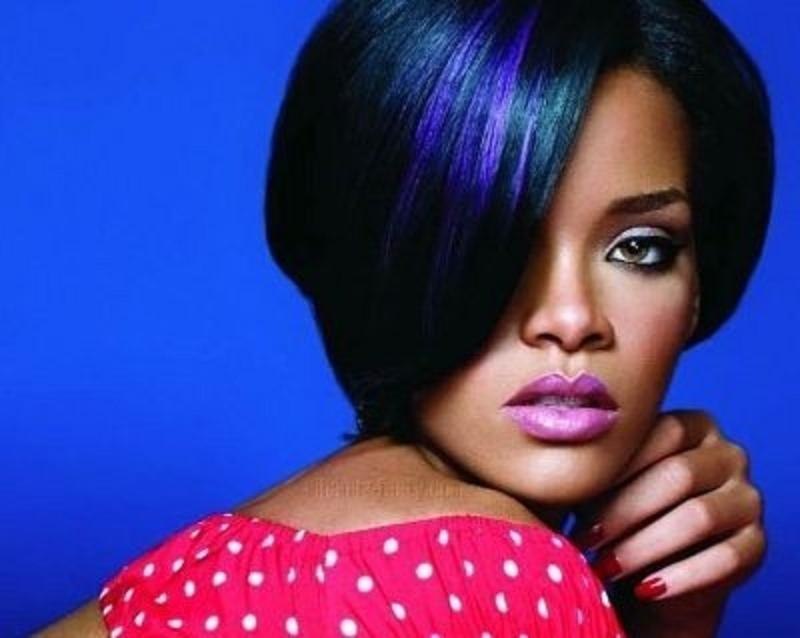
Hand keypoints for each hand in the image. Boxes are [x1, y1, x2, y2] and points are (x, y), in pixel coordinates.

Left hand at [568, 410, 766, 636]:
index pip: (660, 431)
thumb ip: (595, 464)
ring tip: (604, 565)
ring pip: (698, 518)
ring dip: (644, 546)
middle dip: (624, 510)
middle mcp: (729, 455)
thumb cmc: (621, 509)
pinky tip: (643, 587)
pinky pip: (724, 560)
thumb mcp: (608, 482)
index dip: (617, 465)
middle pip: (678, 475)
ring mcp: (748, 498)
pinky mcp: (757, 544)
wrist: (657, 564)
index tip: (574, 493)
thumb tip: (554, 455)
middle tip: (585, 538)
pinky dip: (678, 577)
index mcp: (695, 424)